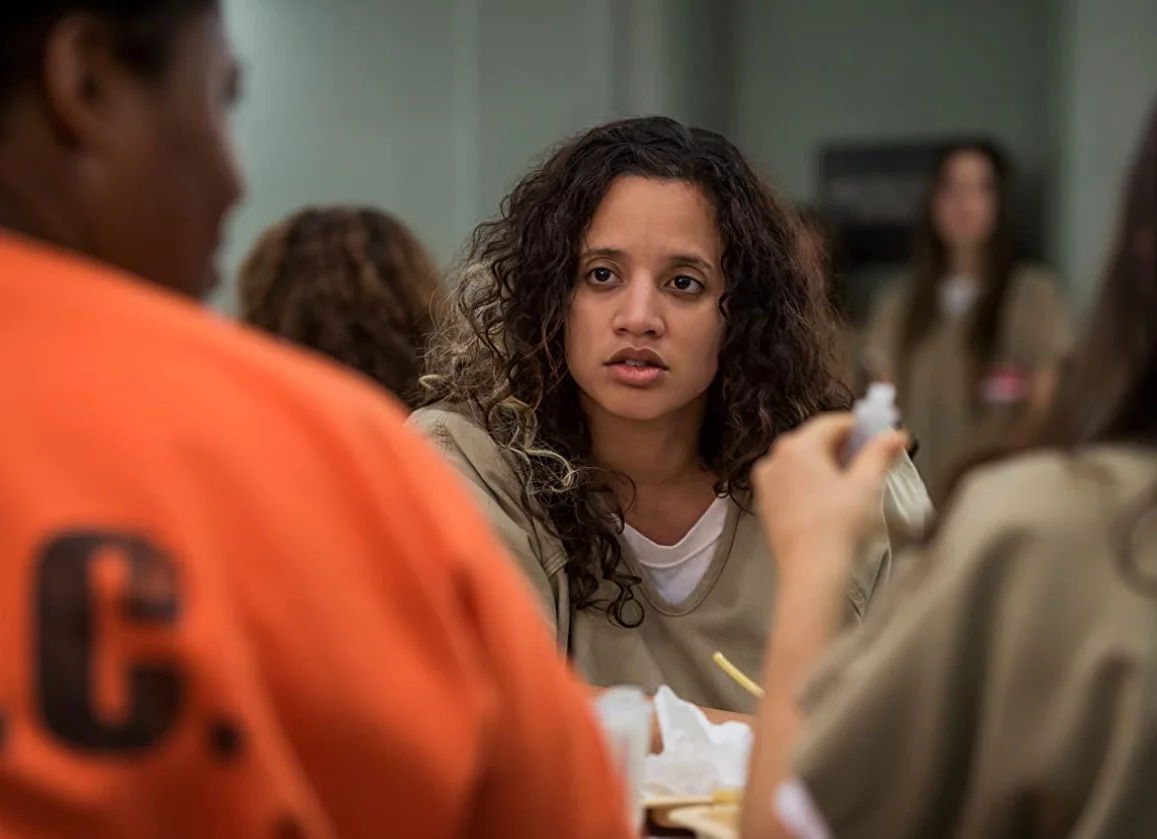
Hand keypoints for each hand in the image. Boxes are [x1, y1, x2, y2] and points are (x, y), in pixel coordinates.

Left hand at [753, 413, 906, 586]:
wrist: (812, 570)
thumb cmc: (835, 529)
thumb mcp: (866, 484)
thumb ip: (881, 453)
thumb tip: (894, 436)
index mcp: (797, 448)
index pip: (832, 423)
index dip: (860, 427)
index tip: (878, 436)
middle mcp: (775, 460)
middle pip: (815, 440)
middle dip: (844, 447)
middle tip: (870, 458)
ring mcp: (768, 483)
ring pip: (802, 462)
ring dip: (827, 465)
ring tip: (853, 483)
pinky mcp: (768, 504)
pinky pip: (791, 482)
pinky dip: (811, 483)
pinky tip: (831, 500)